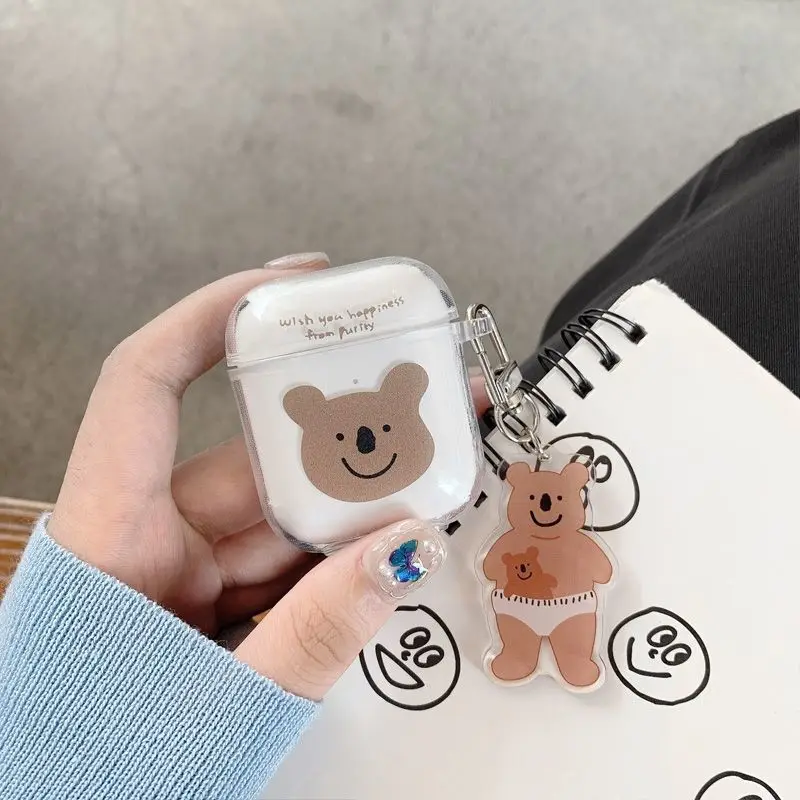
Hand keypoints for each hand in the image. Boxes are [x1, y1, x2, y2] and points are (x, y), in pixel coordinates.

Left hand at [49, 254, 489, 700]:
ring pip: (277, 514)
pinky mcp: (204, 607)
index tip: (291, 286)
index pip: (148, 381)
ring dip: (351, 504)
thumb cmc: (93, 773)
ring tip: (426, 478)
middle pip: (248, 457)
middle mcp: (142, 540)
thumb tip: (402, 553)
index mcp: (111, 537)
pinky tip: (391, 543)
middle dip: (339, 432)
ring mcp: (177, 575)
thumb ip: (316, 633)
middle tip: (413, 399)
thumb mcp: (222, 706)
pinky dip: (335, 555)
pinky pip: (280, 562)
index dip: (214, 316)